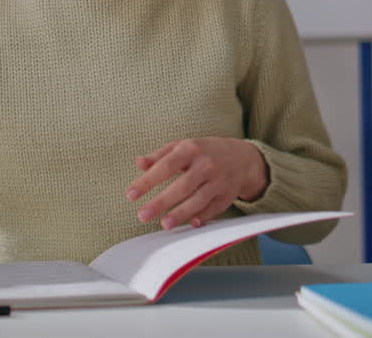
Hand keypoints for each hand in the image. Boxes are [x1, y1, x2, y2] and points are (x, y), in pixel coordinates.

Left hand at [126, 138, 266, 229]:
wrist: (241, 157)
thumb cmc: (203, 152)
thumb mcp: (182, 146)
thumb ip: (159, 156)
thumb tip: (138, 163)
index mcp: (191, 149)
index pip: (166, 166)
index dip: (147, 181)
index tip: (130, 195)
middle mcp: (206, 165)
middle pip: (182, 186)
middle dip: (161, 202)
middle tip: (142, 215)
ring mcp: (219, 181)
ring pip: (199, 200)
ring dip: (181, 213)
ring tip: (164, 224)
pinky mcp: (228, 196)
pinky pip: (213, 209)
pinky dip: (203, 217)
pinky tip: (191, 224)